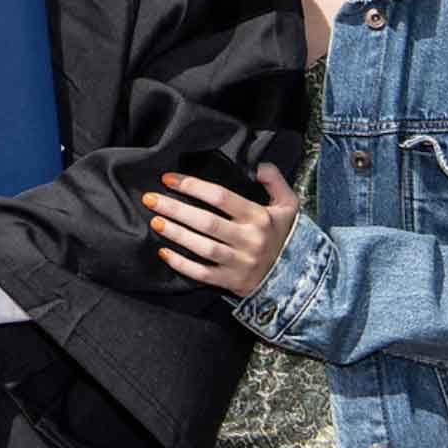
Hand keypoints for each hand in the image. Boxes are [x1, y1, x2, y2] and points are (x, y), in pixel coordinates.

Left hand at [143, 165, 299, 297]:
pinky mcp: (232, 282)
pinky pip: (203, 274)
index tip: (168, 179)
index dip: (192, 186)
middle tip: (150, 199)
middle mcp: (249, 240)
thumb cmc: (283, 234)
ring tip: (154, 221)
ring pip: (203, 248)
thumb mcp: (288, 205)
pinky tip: (163, 252)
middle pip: (207, 222)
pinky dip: (182, 265)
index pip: (221, 197)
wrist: (297, 277)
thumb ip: (275, 181)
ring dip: (176, 234)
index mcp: (259, 217)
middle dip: (176, 209)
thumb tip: (260, 165)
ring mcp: (240, 263)